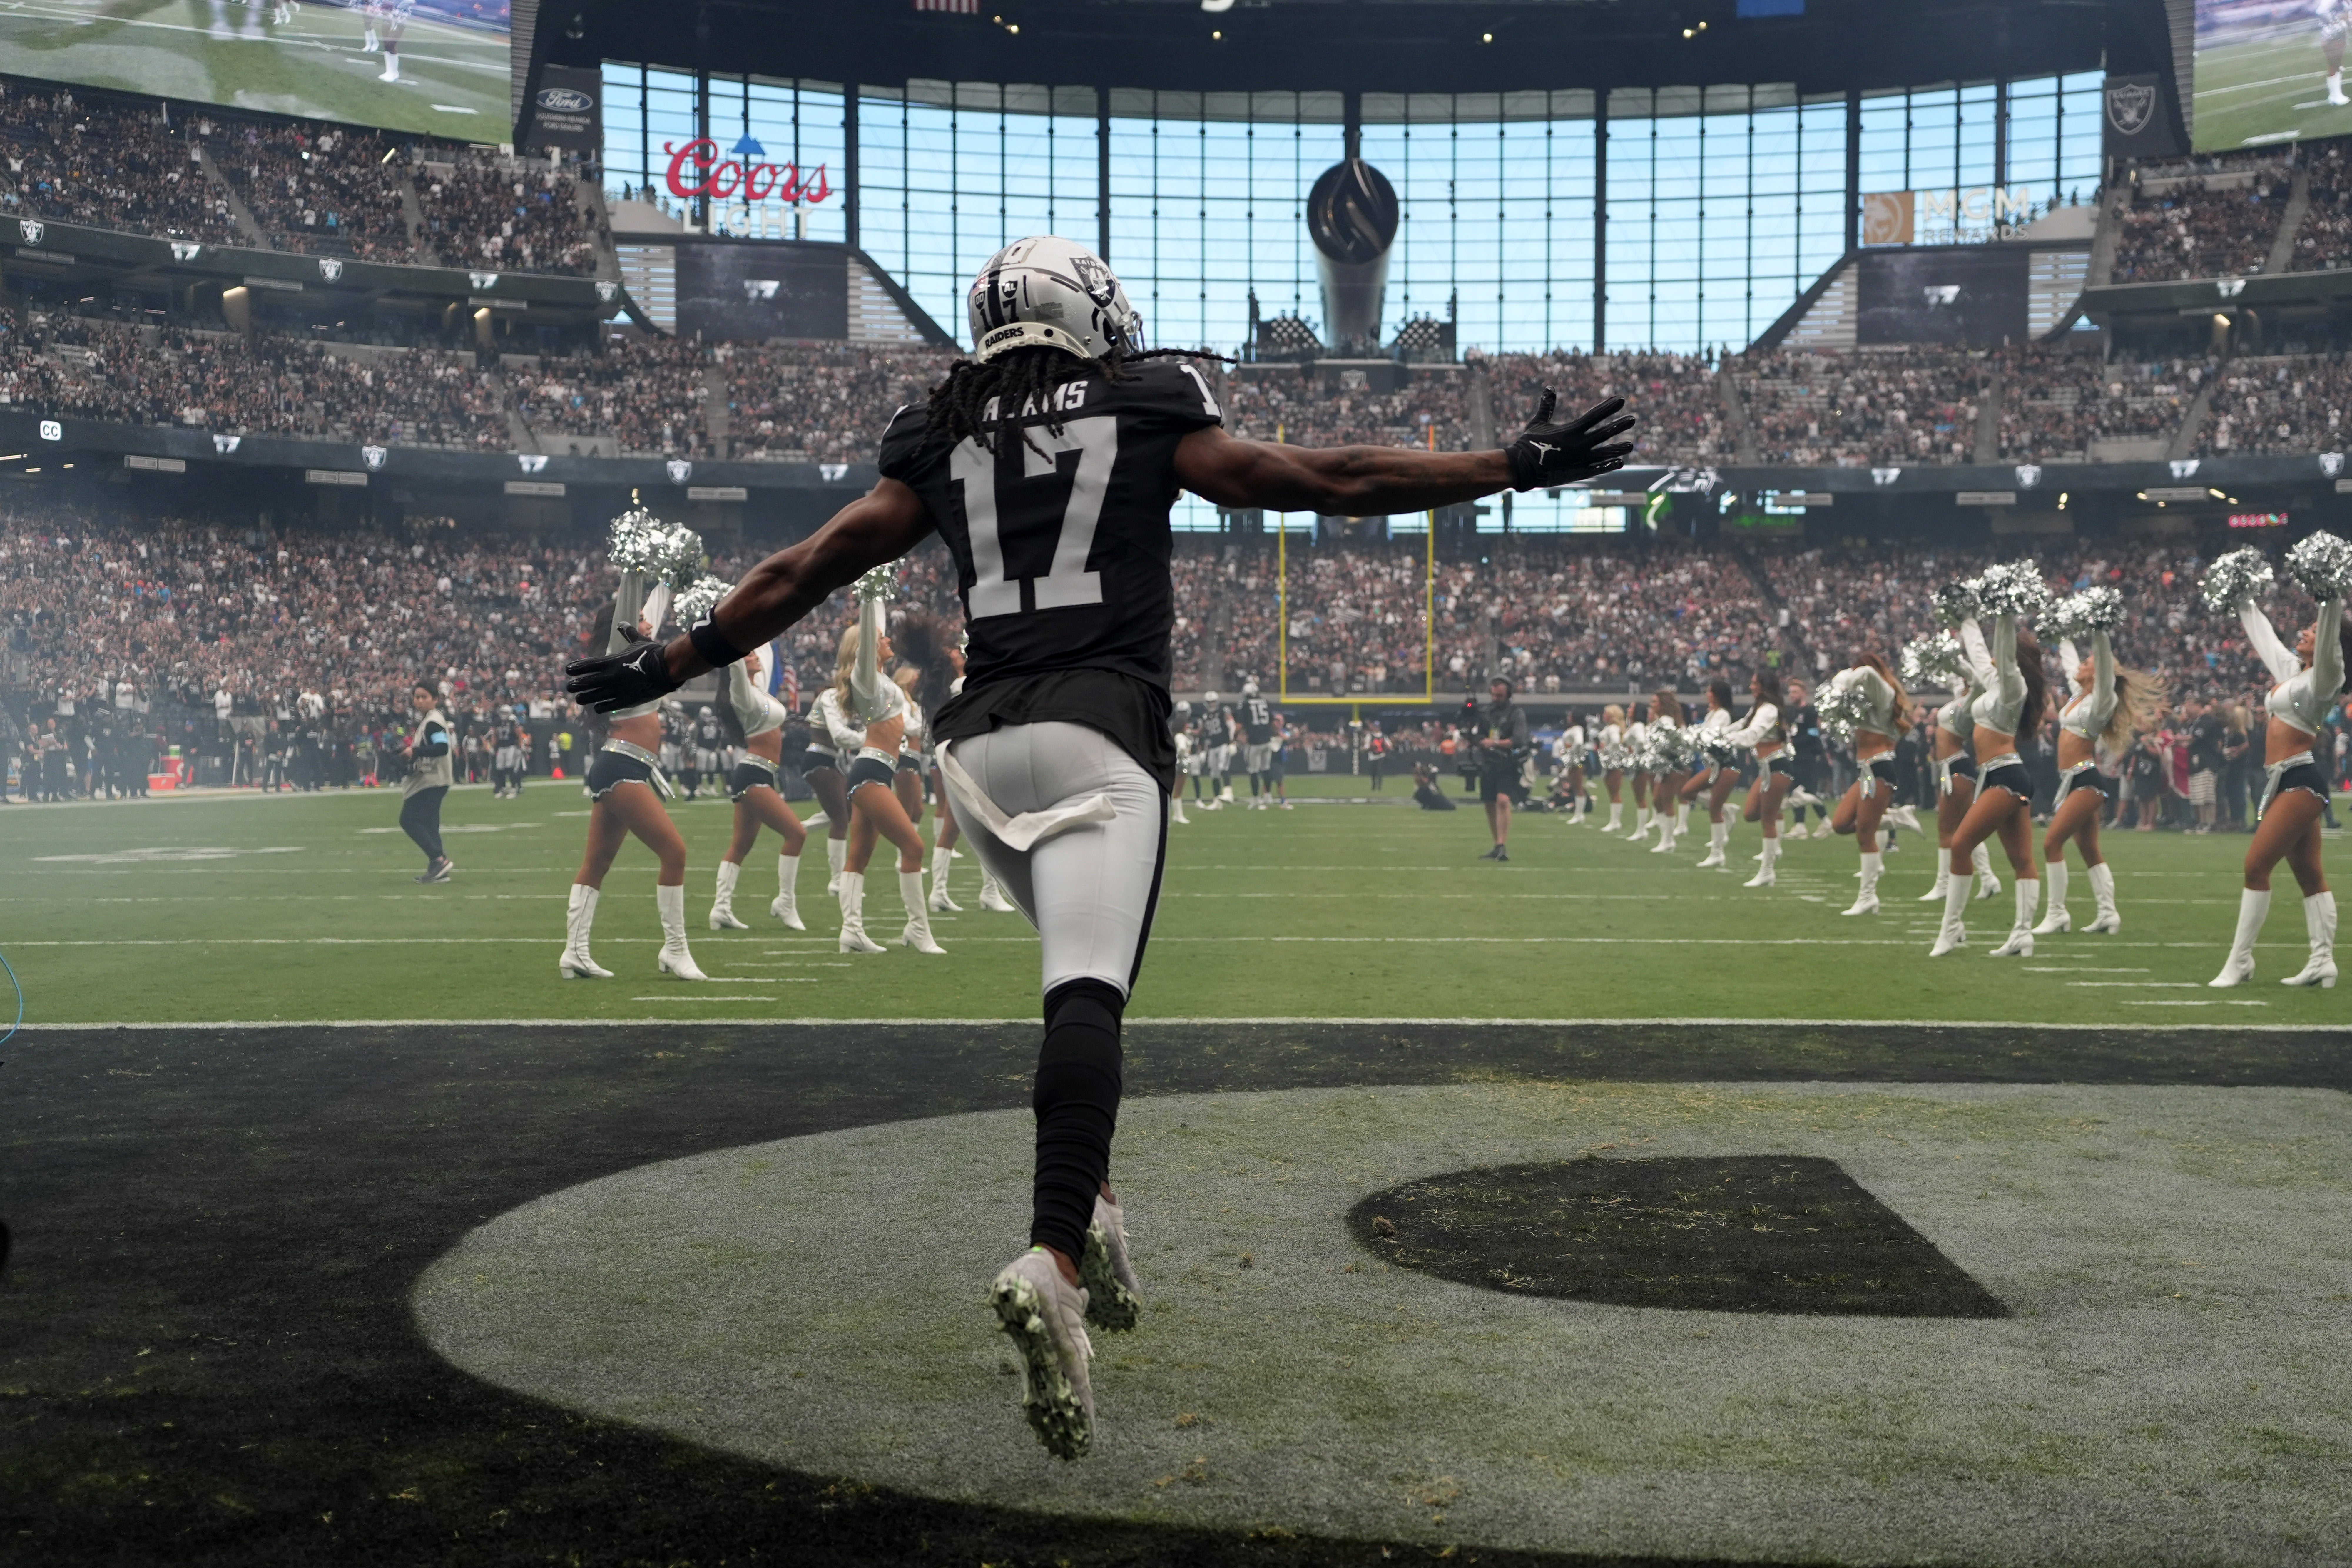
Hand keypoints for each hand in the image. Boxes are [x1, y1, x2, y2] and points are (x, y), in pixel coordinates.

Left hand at [565, 633, 680, 713]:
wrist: (666, 669)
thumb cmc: (652, 653)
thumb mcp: (639, 641)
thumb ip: (628, 633)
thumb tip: (623, 623)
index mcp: (611, 661)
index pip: (585, 665)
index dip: (574, 668)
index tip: (567, 670)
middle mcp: (610, 677)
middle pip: (584, 683)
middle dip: (574, 685)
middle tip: (569, 687)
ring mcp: (616, 690)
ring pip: (591, 697)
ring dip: (583, 698)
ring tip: (579, 698)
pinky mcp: (624, 701)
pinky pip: (605, 707)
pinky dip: (598, 707)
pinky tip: (597, 706)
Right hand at [1504, 391, 1637, 491]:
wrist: (1521, 469)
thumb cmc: (1528, 444)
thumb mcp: (1537, 422)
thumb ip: (1547, 406)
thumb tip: (1550, 387)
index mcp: (1570, 430)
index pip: (1595, 415)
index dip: (1609, 407)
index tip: (1621, 400)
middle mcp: (1579, 445)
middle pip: (1605, 433)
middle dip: (1619, 425)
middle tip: (1632, 419)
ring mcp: (1580, 460)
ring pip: (1605, 453)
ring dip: (1618, 448)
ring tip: (1630, 444)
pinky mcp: (1578, 473)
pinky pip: (1597, 469)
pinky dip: (1609, 465)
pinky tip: (1619, 462)